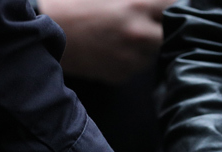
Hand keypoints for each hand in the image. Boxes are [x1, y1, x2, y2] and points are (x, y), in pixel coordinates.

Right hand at [38, 0, 175, 83]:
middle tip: (153, 20)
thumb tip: (162, 0)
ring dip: (147, 45)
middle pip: (172, 34)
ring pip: (153, 53)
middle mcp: (139, 35)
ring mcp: (130, 59)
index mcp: (138, 5)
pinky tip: (112, 47)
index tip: (174, 5)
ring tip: (124, 33)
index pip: (177, 5)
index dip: (177, 4)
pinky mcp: (120, 76)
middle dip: (164, 27)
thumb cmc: (75, 3)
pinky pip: (135, 67)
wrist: (44, 30)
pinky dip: (130, 59)